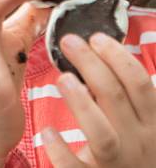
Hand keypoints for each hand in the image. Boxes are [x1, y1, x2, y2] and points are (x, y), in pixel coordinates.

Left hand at [41, 32, 155, 166]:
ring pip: (101, 132)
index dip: (118, 56)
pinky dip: (61, 150)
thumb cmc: (131, 148)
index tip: (95, 37)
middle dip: (91, 64)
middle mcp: (139, 142)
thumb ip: (123, 93)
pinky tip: (47, 132)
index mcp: (152, 122)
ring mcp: (118, 164)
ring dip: (81, 102)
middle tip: (69, 42)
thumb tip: (94, 49)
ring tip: (62, 78)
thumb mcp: (139, 120)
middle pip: (115, 97)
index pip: (139, 82)